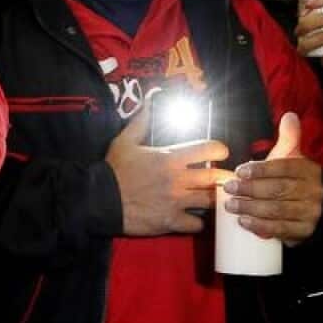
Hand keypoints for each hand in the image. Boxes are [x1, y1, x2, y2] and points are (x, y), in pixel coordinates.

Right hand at [105, 102, 229, 235]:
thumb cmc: (113, 170)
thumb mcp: (125, 141)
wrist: (98, 200)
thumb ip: (142, 120)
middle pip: (217, 178)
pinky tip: (191, 217)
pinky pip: (197, 224)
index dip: (220, 150)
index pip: (210, 149)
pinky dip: (196, 221)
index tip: (219, 154)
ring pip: (211, 201)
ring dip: (212, 199)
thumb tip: (151, 97)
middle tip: (220, 178)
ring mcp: (176, 202)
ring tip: (208, 197)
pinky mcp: (171, 221)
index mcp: (170, 158)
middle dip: (223, 177)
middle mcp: (178, 180)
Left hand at [221, 112, 322, 246]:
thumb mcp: (290, 159)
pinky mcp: (304, 231)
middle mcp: (313, 191)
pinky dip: (261, 226)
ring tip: (231, 206)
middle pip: (279, 190)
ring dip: (251, 208)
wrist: (312, 208)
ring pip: (278, 210)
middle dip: (250, 189)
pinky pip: (281, 229)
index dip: (260, 169)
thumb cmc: (291, 180)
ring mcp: (310, 212)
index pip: (284, 168)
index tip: (239, 171)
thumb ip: (288, 139)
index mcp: (308, 171)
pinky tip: (244, 222)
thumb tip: (290, 116)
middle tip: (228, 188)